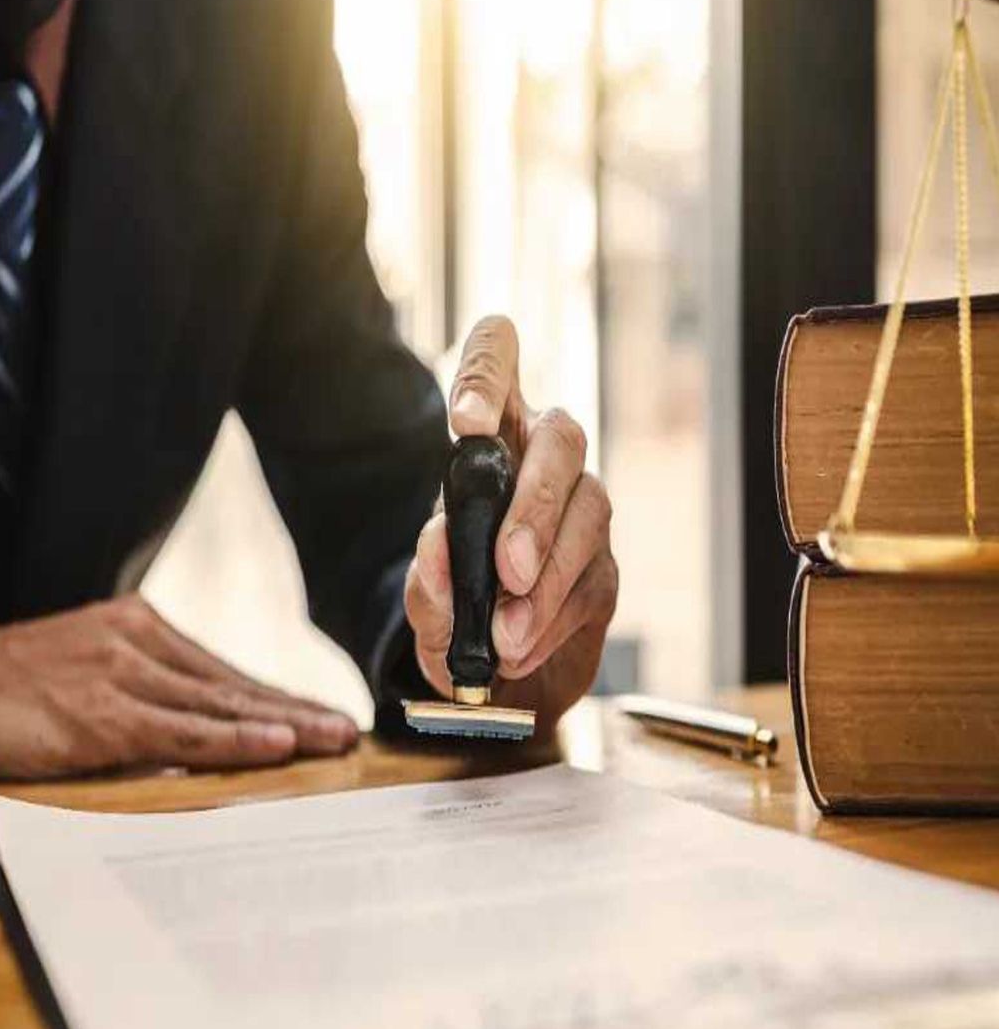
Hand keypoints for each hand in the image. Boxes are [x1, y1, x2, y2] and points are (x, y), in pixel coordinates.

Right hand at [0, 595, 358, 778]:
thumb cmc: (12, 684)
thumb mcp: (85, 667)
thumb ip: (138, 684)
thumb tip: (190, 716)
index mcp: (139, 628)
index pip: (223, 672)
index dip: (276, 696)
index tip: (320, 714)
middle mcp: (142, 644)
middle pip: (235, 685)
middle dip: (297, 710)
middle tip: (349, 730)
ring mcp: (126, 677)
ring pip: (222, 706)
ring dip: (286, 725)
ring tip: (333, 740)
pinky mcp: (107, 716)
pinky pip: (186, 732)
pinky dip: (238, 740)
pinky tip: (279, 746)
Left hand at [405, 315, 616, 730]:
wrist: (492, 673)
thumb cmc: (454, 610)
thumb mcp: (424, 596)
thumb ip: (427, 575)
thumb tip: (441, 549)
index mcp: (489, 436)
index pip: (498, 355)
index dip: (487, 370)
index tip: (464, 423)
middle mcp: (543, 457)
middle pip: (563, 438)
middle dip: (537, 505)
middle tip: (509, 569)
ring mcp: (582, 509)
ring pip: (589, 510)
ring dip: (550, 576)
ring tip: (505, 631)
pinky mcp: (604, 568)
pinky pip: (592, 581)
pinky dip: (554, 619)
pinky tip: (521, 646)